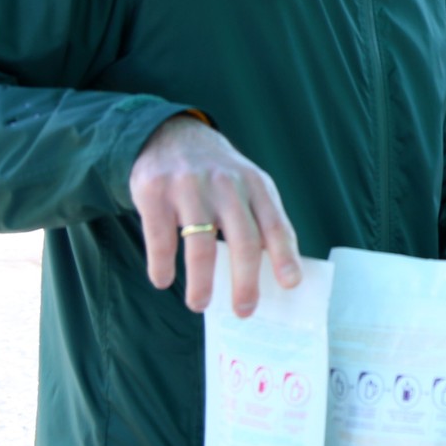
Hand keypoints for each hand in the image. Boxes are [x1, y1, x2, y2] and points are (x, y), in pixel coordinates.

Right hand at [129, 115, 301, 316]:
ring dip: (201, 282)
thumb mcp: (247, 184)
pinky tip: (162, 281)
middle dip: (245, 281)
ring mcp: (190, 187)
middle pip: (243, 240)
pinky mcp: (155, 193)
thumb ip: (260, 219)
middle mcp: (226, 185)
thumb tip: (275, 273)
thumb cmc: (217, 174)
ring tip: (200, 304)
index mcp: (255, 185)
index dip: (285, 256)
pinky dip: (162, 266)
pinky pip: (160, 239)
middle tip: (244, 310)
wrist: (170, 135)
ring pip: (200, 245)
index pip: (276, 225)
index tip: (290, 284)